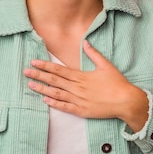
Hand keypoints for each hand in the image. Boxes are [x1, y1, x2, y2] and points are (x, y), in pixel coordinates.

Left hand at [23, 40, 148, 131]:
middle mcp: (77, 88)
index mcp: (82, 76)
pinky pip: (65, 107)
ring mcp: (78, 100)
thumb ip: (94, 54)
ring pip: (56, 94)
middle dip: (39, 76)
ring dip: (42, 90)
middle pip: (54, 81)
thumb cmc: (117, 83)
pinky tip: (45, 101)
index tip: (34, 62)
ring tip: (31, 85)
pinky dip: (54, 104)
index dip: (45, 66)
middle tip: (26, 72)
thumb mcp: (106, 65)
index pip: (59, 70)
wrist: (126, 102)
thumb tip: (85, 42)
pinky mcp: (82, 111)